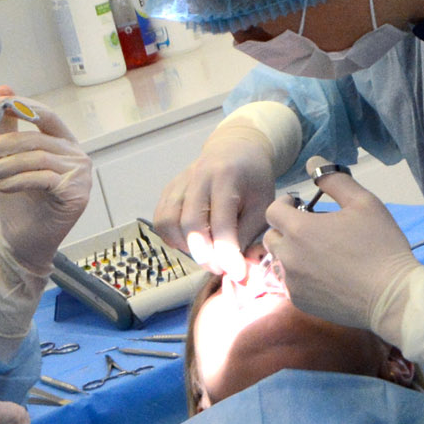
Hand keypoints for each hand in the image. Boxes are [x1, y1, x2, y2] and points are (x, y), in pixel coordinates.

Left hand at [0, 100, 95, 268]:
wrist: (25, 240)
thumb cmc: (20, 202)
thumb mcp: (9, 159)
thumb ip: (8, 126)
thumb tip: (3, 90)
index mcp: (64, 143)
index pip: (47, 116)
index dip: (23, 107)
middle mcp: (77, 156)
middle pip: (36, 140)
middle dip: (1, 146)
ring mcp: (80, 175)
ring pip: (37, 159)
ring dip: (3, 166)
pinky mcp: (76, 194)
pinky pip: (42, 179)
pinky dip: (18, 181)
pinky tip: (2, 188)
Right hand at [154, 121, 280, 281]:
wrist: (235, 149)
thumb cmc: (253, 181)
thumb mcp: (262, 204)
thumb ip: (248, 234)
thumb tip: (234, 268)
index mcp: (227, 177)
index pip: (222, 221)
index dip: (227, 252)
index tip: (237, 274)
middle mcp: (198, 177)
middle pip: (190, 223)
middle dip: (204, 254)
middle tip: (219, 268)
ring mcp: (179, 182)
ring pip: (169, 222)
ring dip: (185, 247)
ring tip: (205, 253)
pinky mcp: (168, 190)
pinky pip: (161, 219)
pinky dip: (172, 238)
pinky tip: (191, 242)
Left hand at [263, 162, 422, 332]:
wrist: (392, 296)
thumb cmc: (381, 246)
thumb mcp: (364, 203)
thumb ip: (334, 180)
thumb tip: (313, 163)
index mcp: (300, 229)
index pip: (273, 210)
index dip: (285, 204)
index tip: (300, 205)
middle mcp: (289, 256)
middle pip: (270, 237)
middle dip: (285, 228)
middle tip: (310, 228)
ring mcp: (293, 282)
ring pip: (279, 262)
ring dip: (291, 253)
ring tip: (317, 252)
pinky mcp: (301, 302)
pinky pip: (289, 284)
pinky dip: (299, 276)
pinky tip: (323, 274)